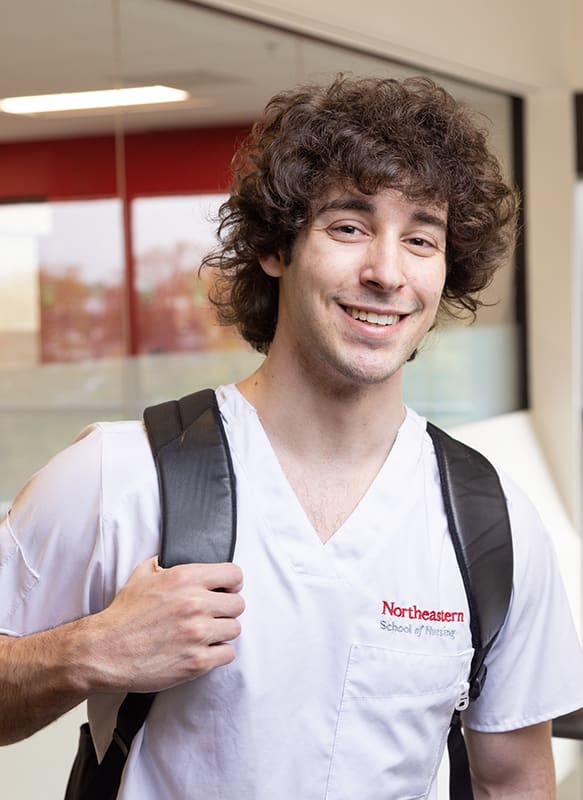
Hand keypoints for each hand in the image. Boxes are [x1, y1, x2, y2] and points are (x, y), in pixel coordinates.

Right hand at [84, 557, 244, 692]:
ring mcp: (198, 633)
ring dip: (222, 632)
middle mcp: (195, 603)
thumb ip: (162, 564)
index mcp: (185, 578)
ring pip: (235, 629)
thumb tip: (170, 559)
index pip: (234, 574)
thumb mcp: (141, 576)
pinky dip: (218, 653)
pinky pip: (228, 653)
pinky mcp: (197, 661)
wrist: (104, 651)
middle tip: (213, 615)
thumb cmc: (122, 616)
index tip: (226, 590)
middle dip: (227, 609)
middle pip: (238, 604)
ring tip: (205, 634)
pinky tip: (203, 650)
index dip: (231, 583)